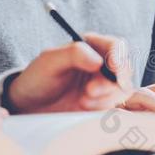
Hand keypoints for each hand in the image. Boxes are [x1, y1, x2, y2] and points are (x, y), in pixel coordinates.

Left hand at [7, 33, 132, 113]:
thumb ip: (73, 54)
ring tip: (82, 101)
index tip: (114, 68)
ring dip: (105, 98)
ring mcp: (105, 84)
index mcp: (92, 46)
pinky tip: (84, 108)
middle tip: (89, 91)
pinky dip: (102, 108)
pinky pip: (116, 105)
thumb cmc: (38, 79)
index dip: (118, 56)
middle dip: (109, 83)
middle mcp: (103, 63)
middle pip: (124, 69)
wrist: (30, 106)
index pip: (116, 46)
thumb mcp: (49, 61)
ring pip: (122, 89)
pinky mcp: (105, 102)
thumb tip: (98, 60)